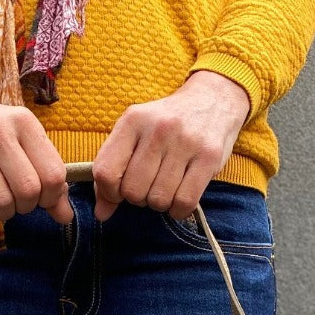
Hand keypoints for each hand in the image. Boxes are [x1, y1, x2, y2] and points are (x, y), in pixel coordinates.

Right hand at [0, 77, 74, 228]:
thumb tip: (65, 217)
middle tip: (17, 203)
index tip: (41, 199)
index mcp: (23, 121)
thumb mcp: (23, 144)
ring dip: (4, 213)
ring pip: (1, 200)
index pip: (53, 174)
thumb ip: (47, 178)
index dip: (52, 197)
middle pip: (28, 190)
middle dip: (26, 207)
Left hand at [90, 70, 250, 222]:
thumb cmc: (165, 126)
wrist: (213, 100)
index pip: (106, 172)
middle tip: (148, 185)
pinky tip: (179, 198)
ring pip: (158, 200)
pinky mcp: (209, 157)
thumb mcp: (133, 136)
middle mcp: (158, 129)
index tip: (119, 190)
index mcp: (133, 120)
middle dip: (137, 198)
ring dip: (159, 203)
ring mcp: (186, 142)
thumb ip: (112, 172)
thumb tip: (102, 214)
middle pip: (133, 191)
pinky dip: (178, 210)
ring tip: (165, 186)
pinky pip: (184, 202)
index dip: (109, 192)